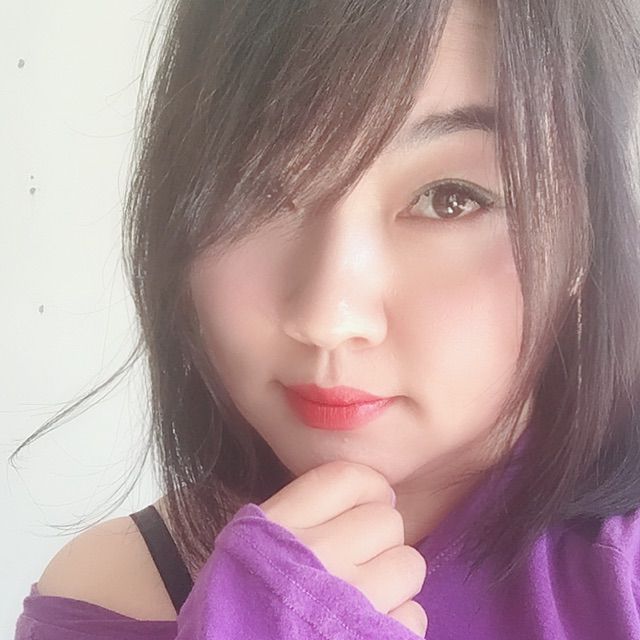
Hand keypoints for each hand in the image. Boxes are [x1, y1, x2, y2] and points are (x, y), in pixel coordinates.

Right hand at [259, 460, 427, 636]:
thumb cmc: (236, 611)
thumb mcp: (246, 550)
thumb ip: (296, 518)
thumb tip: (367, 495)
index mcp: (279, 528)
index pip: (348, 479)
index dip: (369, 488)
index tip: (367, 505)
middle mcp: (316, 557)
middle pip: (387, 519)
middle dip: (379, 539)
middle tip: (358, 561)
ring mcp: (349, 603)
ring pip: (409, 564)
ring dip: (393, 581)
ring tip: (362, 599)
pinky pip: (414, 615)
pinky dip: (396, 624)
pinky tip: (365, 631)